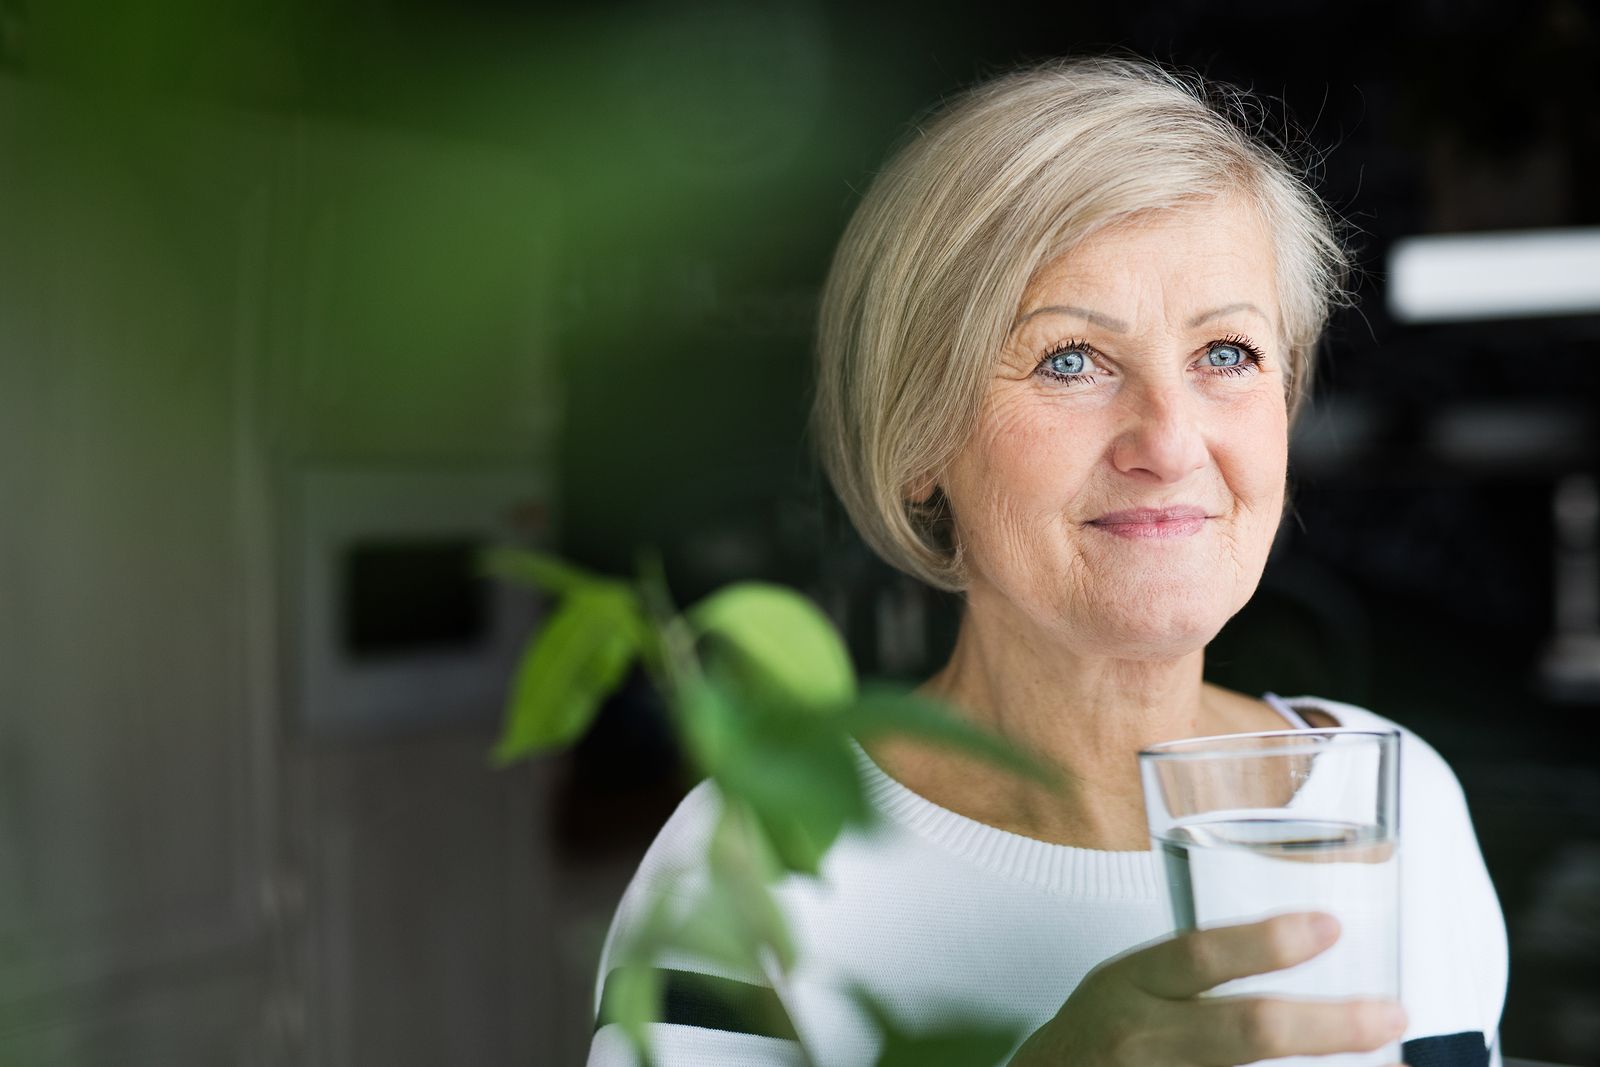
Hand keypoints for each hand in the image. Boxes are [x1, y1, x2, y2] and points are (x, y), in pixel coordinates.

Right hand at [1008, 912, 1406, 1064]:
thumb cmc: (1101, 1036)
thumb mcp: (1128, 984)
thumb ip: (1194, 974)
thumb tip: (1301, 948)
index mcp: (1131, 986)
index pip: (1198, 957)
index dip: (1265, 942)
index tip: (1330, 927)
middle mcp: (1145, 1040)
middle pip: (1246, 1030)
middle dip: (1328, 1026)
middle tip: (1391, 1014)